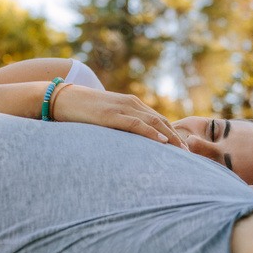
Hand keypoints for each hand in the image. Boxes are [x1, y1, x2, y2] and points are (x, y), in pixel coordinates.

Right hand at [51, 84, 188, 150]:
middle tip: (190, 154)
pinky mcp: (112, 115)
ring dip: (171, 137)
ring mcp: (122, 108)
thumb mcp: (107, 118)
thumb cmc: (83, 111)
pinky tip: (162, 142)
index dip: (174, 134)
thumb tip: (131, 143)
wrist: (62, 99)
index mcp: (132, 104)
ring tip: (182, 152)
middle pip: (162, 121)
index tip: (184, 148)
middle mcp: (132, 104)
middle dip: (177, 137)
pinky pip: (136, 124)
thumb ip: (121, 126)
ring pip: (154, 122)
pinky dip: (151, 133)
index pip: (159, 120)